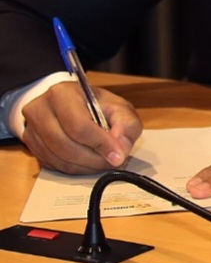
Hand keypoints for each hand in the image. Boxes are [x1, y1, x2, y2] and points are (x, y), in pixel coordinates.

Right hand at [20, 81, 140, 173]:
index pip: (78, 126)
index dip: (100, 144)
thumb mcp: (118, 106)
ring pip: (59, 159)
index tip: (118, 156)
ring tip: (104, 163)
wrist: (71, 103)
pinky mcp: (32, 146)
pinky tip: (90, 164)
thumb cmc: (96, 104)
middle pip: (65, 145)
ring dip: (86, 167)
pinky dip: (75, 169)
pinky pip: (54, 165)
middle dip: (94, 159)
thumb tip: (120, 148)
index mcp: (62, 94)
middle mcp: (40, 110)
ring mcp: (32, 130)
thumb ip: (125, 124)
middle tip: (113, 163)